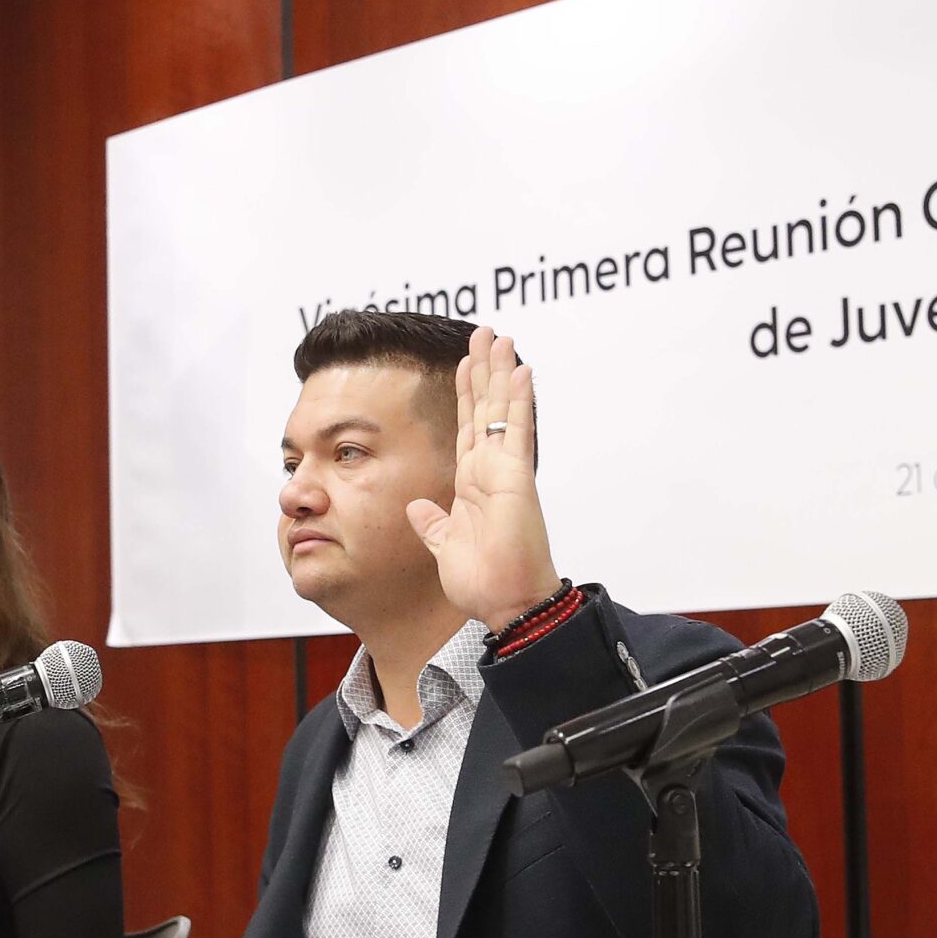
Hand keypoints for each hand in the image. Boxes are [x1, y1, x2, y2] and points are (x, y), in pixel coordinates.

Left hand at [406, 327, 560, 628]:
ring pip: (500, 409)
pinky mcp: (517, 476)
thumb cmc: (483, 581)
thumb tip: (417, 506)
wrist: (506, 603)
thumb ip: (432, 524)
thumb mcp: (443, 546)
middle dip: (482, 370)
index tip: (463, 365)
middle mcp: (489, 471)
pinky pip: (516, 429)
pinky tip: (520, 369)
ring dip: (499, 372)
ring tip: (498, 337)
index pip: (466, 428)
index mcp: (471, 485)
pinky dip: (518, 398)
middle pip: (483, 409)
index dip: (465, 395)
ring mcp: (505, 470)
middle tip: (483, 334)